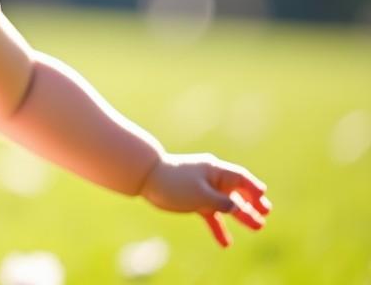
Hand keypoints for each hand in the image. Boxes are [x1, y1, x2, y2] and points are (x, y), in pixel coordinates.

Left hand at [140, 152, 271, 246]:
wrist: (146, 178)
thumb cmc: (175, 183)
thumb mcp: (202, 195)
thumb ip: (223, 203)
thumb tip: (240, 208)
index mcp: (215, 170)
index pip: (241, 178)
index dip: (254, 189)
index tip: (264, 200)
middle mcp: (211, 178)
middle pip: (237, 191)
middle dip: (252, 203)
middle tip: (265, 216)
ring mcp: (203, 189)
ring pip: (226, 204)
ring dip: (240, 216)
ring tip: (257, 228)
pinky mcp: (194, 200)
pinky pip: (211, 214)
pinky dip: (218, 227)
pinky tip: (226, 243)